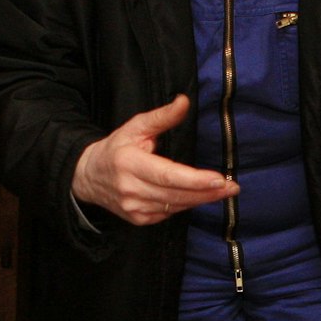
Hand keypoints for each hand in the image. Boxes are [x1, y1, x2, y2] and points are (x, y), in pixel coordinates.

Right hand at [71, 95, 238, 225]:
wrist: (87, 176)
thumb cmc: (116, 148)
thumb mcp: (135, 127)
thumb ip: (162, 117)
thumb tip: (184, 101)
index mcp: (129, 163)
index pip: (168, 175)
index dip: (195, 180)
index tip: (219, 179)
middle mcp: (131, 189)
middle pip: (176, 194)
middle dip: (208, 192)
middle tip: (232, 187)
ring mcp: (134, 207)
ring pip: (176, 206)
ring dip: (201, 199)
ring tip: (223, 192)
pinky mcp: (138, 219)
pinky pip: (169, 213)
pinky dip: (185, 204)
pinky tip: (197, 197)